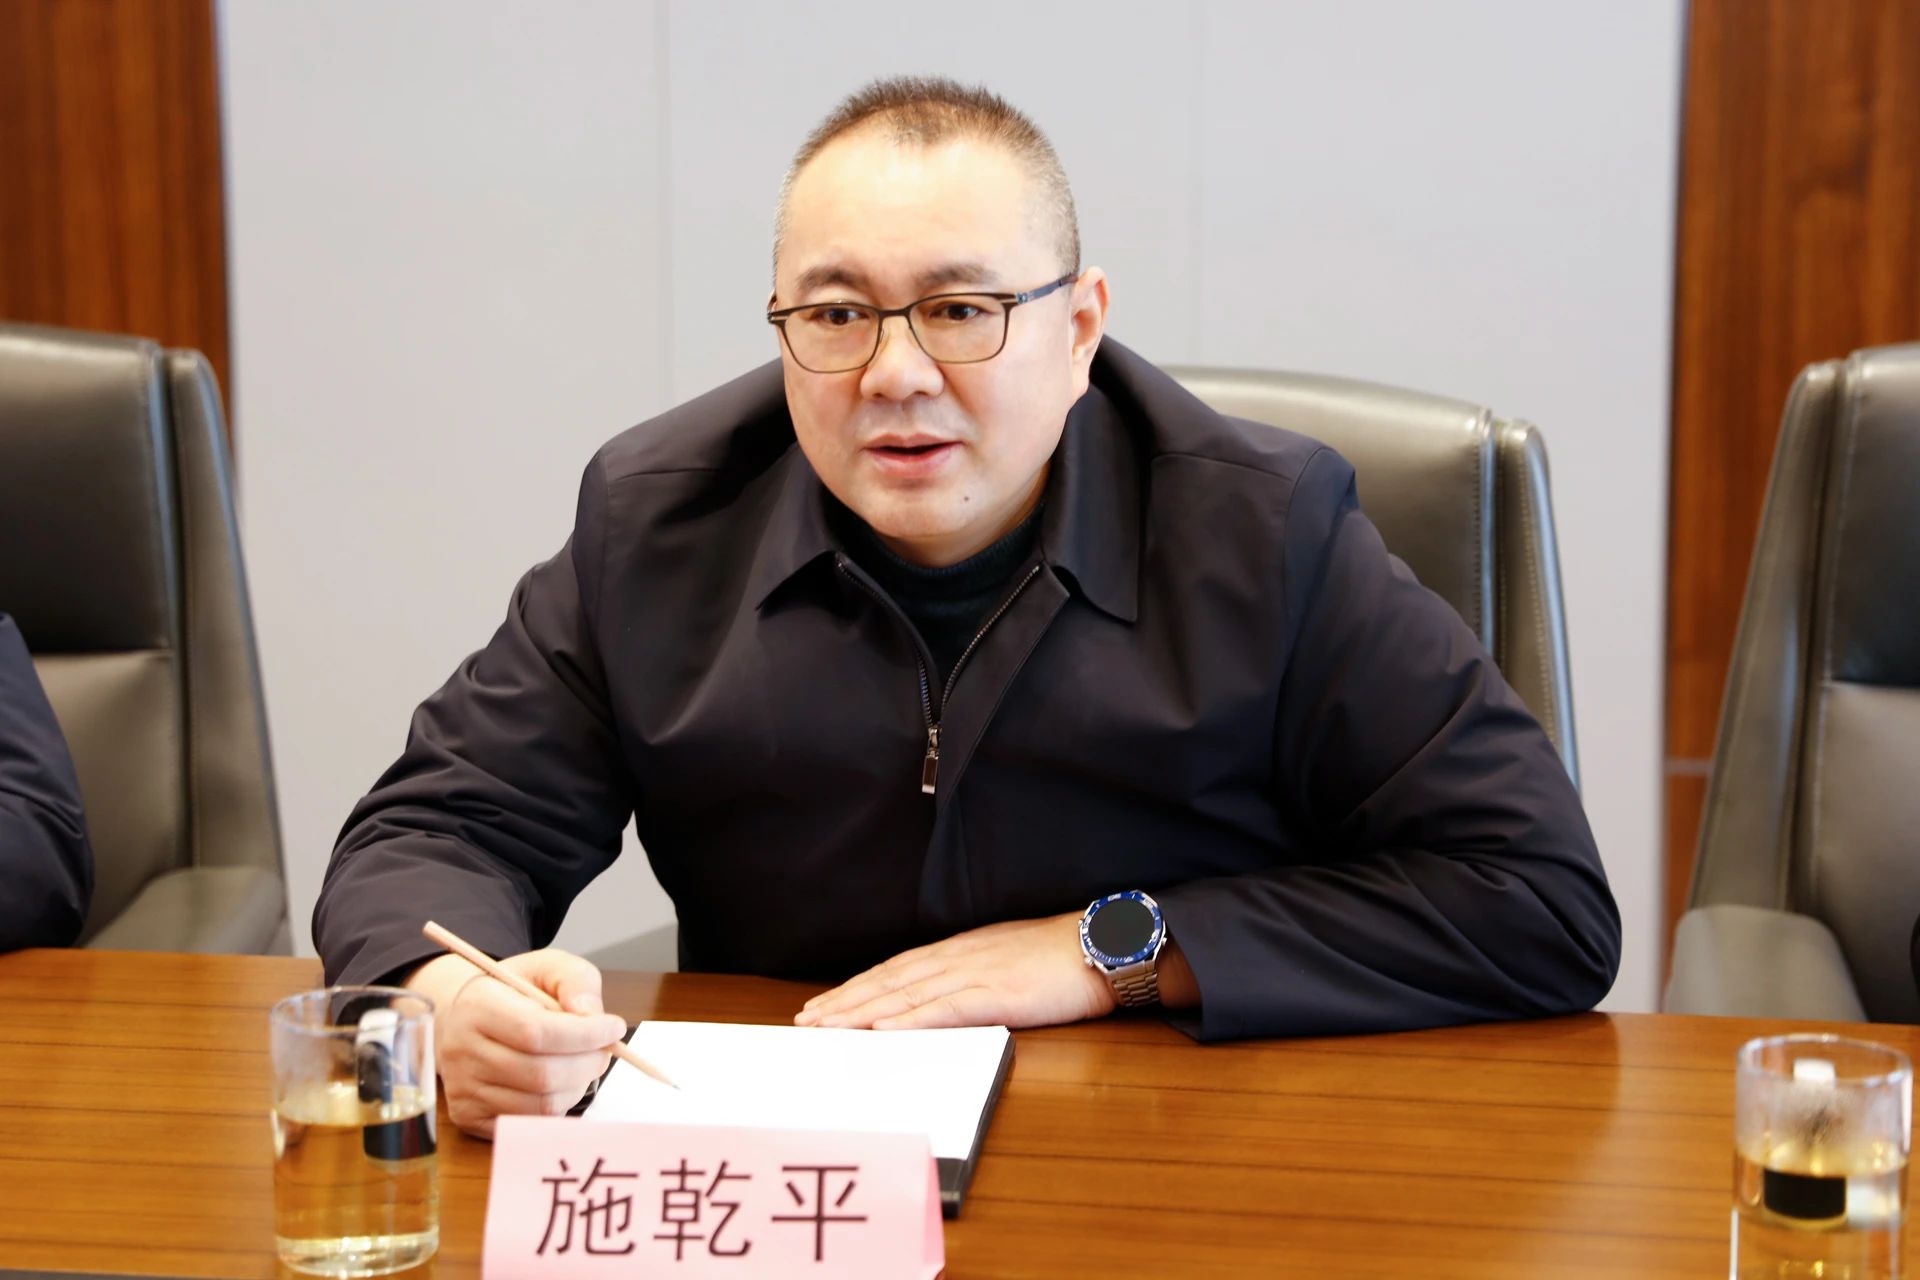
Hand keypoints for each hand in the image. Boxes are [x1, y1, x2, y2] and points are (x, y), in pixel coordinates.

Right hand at [408, 948, 627, 1138]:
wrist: (464, 1020)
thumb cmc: (512, 992)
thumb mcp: (545, 967)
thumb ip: (575, 980)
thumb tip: (591, 1015)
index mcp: (476, 1008)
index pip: (535, 1032)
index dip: (584, 1034)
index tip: (614, 1028)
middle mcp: (462, 1053)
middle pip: (542, 1074)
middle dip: (588, 1063)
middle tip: (604, 1049)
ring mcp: (463, 1090)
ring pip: (541, 1105)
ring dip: (577, 1086)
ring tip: (581, 1062)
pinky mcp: (469, 1117)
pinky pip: (530, 1123)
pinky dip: (558, 1104)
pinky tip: (560, 1082)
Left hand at [794, 912, 1116, 1030]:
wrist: (1102, 945)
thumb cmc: (1060, 957)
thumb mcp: (1006, 962)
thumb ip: (973, 977)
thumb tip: (944, 997)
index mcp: (960, 951)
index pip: (895, 970)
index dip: (856, 988)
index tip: (825, 1004)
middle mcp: (957, 958)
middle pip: (888, 981)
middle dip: (844, 1002)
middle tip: (806, 1021)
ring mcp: (974, 975)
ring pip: (904, 995)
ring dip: (861, 1013)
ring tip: (826, 1028)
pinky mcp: (994, 994)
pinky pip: (942, 1010)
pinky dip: (907, 1021)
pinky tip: (880, 1032)